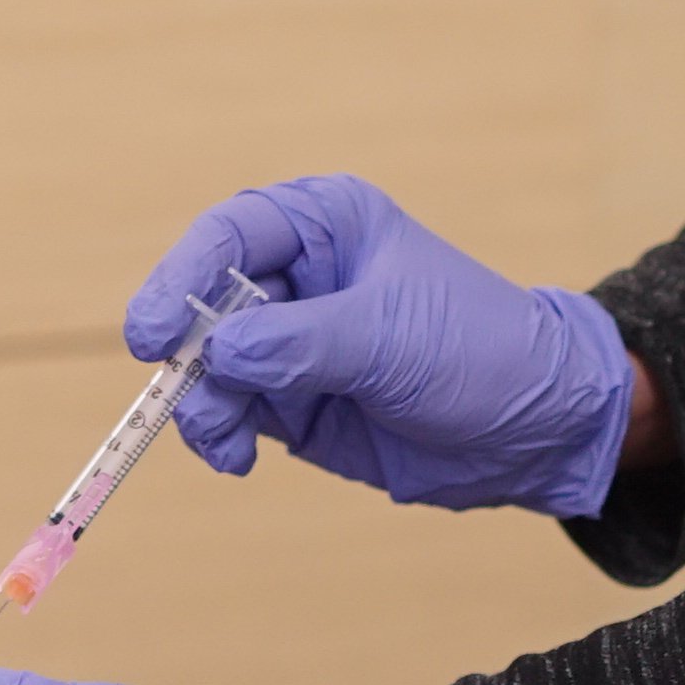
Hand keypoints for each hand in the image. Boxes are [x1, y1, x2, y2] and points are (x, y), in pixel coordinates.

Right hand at [128, 175, 635, 514]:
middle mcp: (296, 279)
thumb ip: (300, 343)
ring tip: (227, 443)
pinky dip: (220, 436)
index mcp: (325, 226)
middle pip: (202, 303)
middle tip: (176, 392)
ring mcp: (287, 343)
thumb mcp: (391, 338)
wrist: (532, 431)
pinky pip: (228, 411)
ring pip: (206, 367)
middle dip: (185, 353)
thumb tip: (217, 354)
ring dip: (202, 406)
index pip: (229, 235)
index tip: (153, 332)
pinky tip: (237, 458)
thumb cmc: (479, 351)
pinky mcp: (290, 401)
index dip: (181, 277)